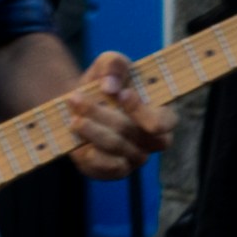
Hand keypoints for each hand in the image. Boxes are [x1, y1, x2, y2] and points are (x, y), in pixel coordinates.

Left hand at [60, 52, 168, 173]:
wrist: (79, 104)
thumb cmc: (103, 83)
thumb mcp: (109, 64)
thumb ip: (115, 65)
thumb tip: (110, 86)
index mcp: (161, 115)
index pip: (164, 122)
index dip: (143, 111)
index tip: (121, 94)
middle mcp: (152, 141)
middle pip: (131, 132)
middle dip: (100, 114)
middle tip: (75, 99)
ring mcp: (134, 159)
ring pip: (114, 146)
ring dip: (90, 129)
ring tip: (72, 118)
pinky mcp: (114, 171)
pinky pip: (104, 167)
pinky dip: (87, 151)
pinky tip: (76, 138)